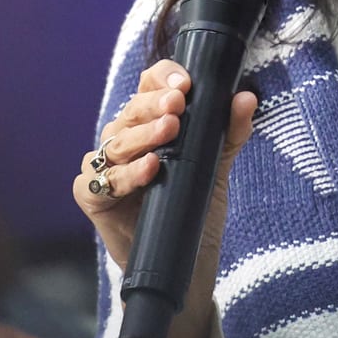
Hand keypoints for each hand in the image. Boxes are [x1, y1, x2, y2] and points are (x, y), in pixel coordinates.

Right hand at [73, 59, 257, 273]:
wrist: (184, 259)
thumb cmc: (192, 205)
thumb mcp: (215, 165)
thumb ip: (229, 133)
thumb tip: (245, 98)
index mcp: (148, 123)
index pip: (148, 87)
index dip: (161, 78)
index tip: (184, 82)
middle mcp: (122, 139)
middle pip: (131, 111)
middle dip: (154, 105)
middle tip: (178, 104)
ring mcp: (104, 167)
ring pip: (117, 142)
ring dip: (144, 135)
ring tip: (171, 129)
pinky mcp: (92, 196)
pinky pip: (102, 180)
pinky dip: (127, 174)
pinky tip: (150, 167)